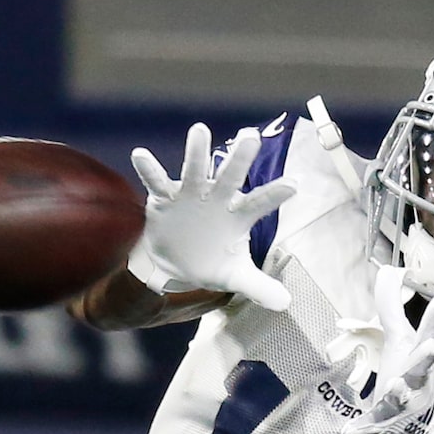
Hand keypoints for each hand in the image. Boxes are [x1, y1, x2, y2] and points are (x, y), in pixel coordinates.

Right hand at [128, 123, 294, 311]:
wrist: (175, 262)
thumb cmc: (211, 261)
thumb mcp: (234, 277)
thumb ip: (259, 286)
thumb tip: (286, 303)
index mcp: (237, 216)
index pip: (259, 203)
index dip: (275, 194)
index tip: (294, 185)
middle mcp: (217, 199)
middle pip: (231, 177)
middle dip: (240, 159)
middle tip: (251, 136)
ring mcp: (191, 195)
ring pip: (194, 170)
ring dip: (196, 152)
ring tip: (199, 130)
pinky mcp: (166, 198)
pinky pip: (156, 182)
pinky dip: (148, 169)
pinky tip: (140, 154)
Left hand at [343, 266, 433, 433]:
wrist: (413, 426)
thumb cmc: (408, 374)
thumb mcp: (402, 340)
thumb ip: (393, 307)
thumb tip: (389, 271)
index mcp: (420, 357)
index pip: (429, 334)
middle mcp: (416, 379)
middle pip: (423, 366)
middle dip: (427, 356)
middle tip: (433, 345)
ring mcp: (402, 403)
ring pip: (402, 397)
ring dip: (399, 391)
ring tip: (393, 385)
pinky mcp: (384, 422)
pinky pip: (372, 426)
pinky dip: (361, 429)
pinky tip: (348, 431)